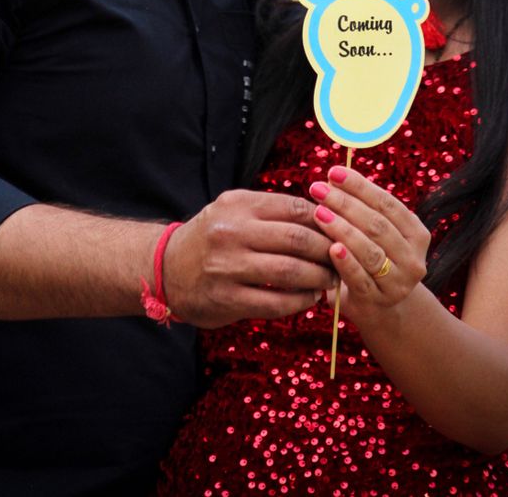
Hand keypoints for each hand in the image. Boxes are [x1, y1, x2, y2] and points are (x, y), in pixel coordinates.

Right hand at [162, 189, 335, 327]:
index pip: (295, 208)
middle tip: (342, 259)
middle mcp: (232, 232)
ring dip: (318, 278)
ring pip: (290, 272)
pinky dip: (299, 301)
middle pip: (297, 239)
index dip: (324, 221)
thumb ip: (271, 211)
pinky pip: (275, 302)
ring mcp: (228, 267)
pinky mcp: (226, 298)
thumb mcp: (233, 210)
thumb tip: (324, 215)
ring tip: (330, 280)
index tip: (339, 231)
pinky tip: (309, 298)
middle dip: (327, 251)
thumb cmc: (211, 236)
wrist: (165, 268)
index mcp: (238, 205)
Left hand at [309, 166, 429, 323]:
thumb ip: (362, 207)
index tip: (333, 172)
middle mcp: (413, 258)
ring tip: (318, 212)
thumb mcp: (375, 233)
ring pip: (370, 250)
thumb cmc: (371, 257)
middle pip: (377, 224)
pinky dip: (346, 261)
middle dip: (345, 203)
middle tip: (318, 189)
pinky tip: (331, 248)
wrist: (379, 307)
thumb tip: (333, 177)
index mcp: (416, 234)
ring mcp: (399, 282)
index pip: (387, 203)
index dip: (359, 186)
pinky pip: (360, 278)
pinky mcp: (379, 300)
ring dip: (342, 228)